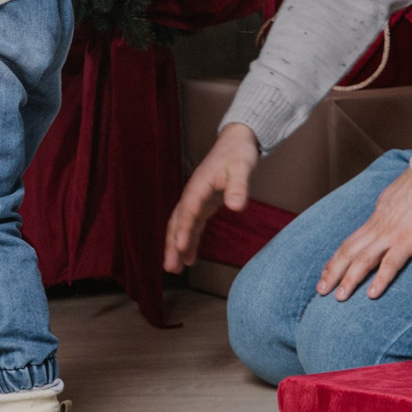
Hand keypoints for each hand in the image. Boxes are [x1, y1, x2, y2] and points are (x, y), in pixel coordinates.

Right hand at [164, 125, 259, 271]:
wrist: (236, 142)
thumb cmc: (238, 153)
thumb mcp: (242, 168)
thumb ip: (238, 187)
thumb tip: (236, 207)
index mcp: (198, 185)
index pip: (188, 211)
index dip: (183, 230)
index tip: (180, 248)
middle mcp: (192, 194)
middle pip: (178, 222)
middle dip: (172, 244)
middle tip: (170, 267)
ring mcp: (196, 199)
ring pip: (181, 226)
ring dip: (177, 246)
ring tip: (174, 269)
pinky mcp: (202, 204)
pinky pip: (192, 225)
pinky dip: (189, 241)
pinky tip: (190, 258)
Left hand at [316, 168, 411, 301]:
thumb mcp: (392, 200)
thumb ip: (384, 213)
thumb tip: (380, 217)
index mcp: (374, 220)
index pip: (349, 243)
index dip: (335, 259)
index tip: (325, 273)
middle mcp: (377, 229)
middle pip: (348, 253)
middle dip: (333, 273)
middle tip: (320, 291)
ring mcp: (390, 236)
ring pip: (363, 260)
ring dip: (349, 279)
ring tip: (339, 297)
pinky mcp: (407, 241)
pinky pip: (390, 264)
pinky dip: (380, 280)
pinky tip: (372, 294)